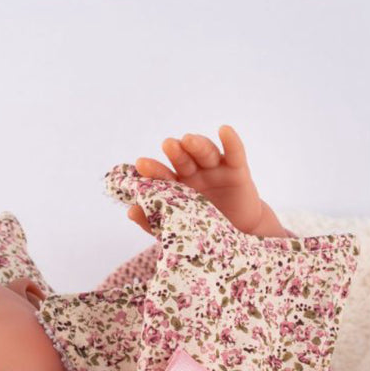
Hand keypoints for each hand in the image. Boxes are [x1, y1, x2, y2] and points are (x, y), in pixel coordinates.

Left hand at [131, 124, 287, 237]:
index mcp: (178, 187)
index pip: (163, 176)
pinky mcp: (237, 170)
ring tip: (188, 141)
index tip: (141, 165)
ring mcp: (215, 170)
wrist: (239, 238)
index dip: (153, 170)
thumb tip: (130, 212)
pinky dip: (231, 141)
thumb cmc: (205, 231)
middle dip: (176, 152)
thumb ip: (154, 223)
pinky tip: (224, 131)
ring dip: (198, 145)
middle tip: (168, 145)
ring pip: (205, 153)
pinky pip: (235, 153)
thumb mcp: (179, 230)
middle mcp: (194, 174)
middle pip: (183, 159)